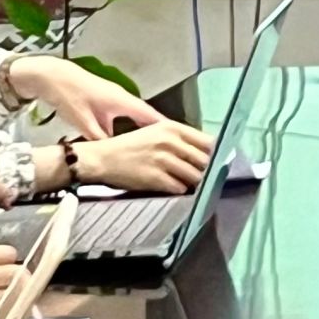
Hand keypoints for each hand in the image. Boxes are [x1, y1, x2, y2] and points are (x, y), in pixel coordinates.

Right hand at [0, 244, 19, 318]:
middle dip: (19, 280)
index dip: (8, 263)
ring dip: (18, 298)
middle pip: (19, 273)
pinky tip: (4, 317)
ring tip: (12, 303)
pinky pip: (9, 314)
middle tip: (16, 289)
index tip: (6, 271)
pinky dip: (10, 315)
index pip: (9, 253)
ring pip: (19, 293)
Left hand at [6, 56, 164, 139]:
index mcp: (122, 101)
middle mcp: (122, 98)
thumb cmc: (69, 95)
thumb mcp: (84, 123)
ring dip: (143, 128)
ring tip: (151, 144)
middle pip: (147, 116)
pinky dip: (129, 125)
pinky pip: (125, 114)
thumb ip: (100, 140)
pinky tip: (126, 137)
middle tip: (168, 146)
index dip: (165, 129)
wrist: (53, 77)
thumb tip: (111, 155)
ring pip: (135, 115)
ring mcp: (114, 98)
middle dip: (157, 130)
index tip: (178, 140)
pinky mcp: (105, 100)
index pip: (151, 116)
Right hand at [76, 120, 215, 194]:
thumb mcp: (155, 132)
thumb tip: (205, 150)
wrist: (102, 158)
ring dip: (193, 182)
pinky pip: (179, 188)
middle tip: (200, 175)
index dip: (214, 153)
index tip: (216, 160)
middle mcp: (170, 142)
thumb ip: (179, 139)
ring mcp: (164, 160)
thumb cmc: (128, 146)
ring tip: (186, 182)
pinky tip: (171, 186)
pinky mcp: (156, 178)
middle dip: (204, 169)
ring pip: (195, 176)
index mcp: (172, 128)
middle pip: (204, 160)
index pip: (207, 142)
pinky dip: (179, 189)